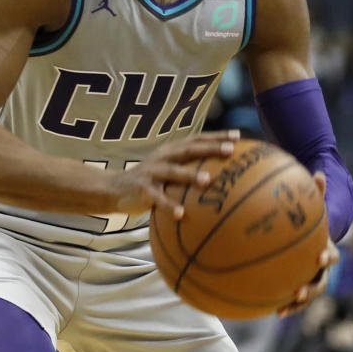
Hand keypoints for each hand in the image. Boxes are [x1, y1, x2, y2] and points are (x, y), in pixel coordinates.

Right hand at [97, 131, 240, 218]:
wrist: (114, 189)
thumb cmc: (150, 181)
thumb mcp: (168, 171)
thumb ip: (189, 170)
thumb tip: (223, 178)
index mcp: (171, 151)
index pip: (197, 140)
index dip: (217, 136)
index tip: (238, 136)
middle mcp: (162, 158)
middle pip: (188, 150)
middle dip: (209, 148)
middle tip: (230, 150)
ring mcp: (151, 173)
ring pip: (173, 172)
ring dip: (190, 175)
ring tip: (207, 180)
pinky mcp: (142, 190)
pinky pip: (157, 199)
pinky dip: (169, 206)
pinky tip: (181, 214)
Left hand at [277, 172, 338, 317]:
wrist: (309, 238)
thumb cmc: (309, 221)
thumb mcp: (312, 207)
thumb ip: (314, 195)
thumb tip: (318, 174)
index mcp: (324, 249)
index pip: (331, 255)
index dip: (327, 257)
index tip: (318, 258)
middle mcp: (319, 269)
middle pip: (321, 283)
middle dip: (312, 289)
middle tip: (300, 291)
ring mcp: (309, 280)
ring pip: (307, 297)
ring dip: (297, 304)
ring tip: (282, 309)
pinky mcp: (297, 286)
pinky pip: (290, 298)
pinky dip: (282, 304)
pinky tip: (269, 310)